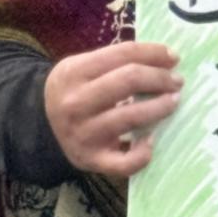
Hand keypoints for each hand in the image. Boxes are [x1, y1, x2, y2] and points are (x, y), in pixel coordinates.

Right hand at [43, 40, 182, 177]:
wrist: (40, 125)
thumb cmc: (74, 90)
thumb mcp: (83, 66)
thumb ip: (116, 60)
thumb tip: (166, 58)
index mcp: (74, 72)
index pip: (124, 54)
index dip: (154, 53)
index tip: (173, 57)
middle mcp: (75, 103)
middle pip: (130, 80)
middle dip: (161, 78)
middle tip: (177, 81)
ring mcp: (83, 134)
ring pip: (132, 117)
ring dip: (160, 107)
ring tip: (173, 101)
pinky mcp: (90, 161)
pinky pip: (123, 163)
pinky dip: (142, 154)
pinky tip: (151, 141)